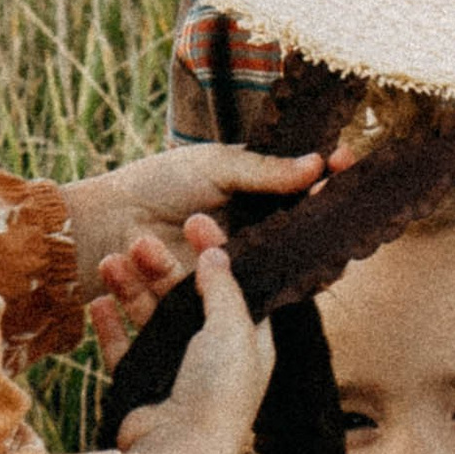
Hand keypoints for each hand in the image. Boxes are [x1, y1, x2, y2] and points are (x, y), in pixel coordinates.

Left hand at [63, 144, 324, 287]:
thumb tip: (318, 164)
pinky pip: (257, 287)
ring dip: (291, 237)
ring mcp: (242, 263)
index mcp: (254, 194)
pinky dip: (269, 275)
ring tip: (293, 220)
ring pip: (284, 259)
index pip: (303, 187)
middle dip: (323, 210)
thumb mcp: (214, 167)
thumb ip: (264, 170)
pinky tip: (270, 262)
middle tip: (335, 195)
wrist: (107, 227)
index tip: (346, 159)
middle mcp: (255, 230)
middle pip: (303, 227)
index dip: (328, 176)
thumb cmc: (155, 187)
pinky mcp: (226, 294)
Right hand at [111, 222, 271, 453]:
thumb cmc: (217, 392)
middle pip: (185, 297)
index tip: (195, 221)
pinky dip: (111, 324)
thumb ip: (224, 288)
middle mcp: (213, 354)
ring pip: (150, 317)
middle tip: (139, 239)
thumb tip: (218, 254)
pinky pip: (123, 347)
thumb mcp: (233, 329)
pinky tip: (98, 301)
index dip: (216, 252)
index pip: (234, 284)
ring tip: (110, 261)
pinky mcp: (142, 385)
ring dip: (132, 288)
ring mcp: (175, 370)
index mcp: (248, 341)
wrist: (177, 452)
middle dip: (162, 266)